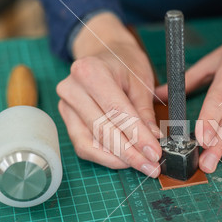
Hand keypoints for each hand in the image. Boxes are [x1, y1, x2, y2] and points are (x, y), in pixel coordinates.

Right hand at [57, 13, 161, 176]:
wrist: (105, 54)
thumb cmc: (125, 66)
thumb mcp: (141, 82)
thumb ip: (145, 112)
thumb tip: (153, 140)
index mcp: (91, 71)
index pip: (117, 112)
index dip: (138, 137)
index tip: (155, 153)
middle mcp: (72, 88)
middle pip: (103, 130)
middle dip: (131, 153)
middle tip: (152, 167)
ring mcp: (66, 106)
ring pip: (91, 142)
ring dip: (118, 159)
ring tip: (141, 166)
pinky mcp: (67, 120)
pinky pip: (83, 146)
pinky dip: (104, 157)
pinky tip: (124, 161)